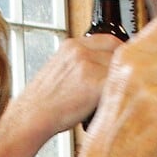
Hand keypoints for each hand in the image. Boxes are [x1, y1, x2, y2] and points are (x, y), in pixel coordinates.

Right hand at [0, 33, 120, 134]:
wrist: (32, 117)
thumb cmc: (43, 102)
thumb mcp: (59, 70)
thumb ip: (81, 63)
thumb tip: (104, 67)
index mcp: (71, 46)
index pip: (108, 39)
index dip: (119, 52)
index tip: (124, 62)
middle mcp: (79, 51)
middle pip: (118, 51)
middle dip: (122, 67)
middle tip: (123, 82)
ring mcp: (88, 65)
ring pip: (120, 68)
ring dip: (121, 82)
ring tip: (113, 96)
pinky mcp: (95, 82)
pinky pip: (119, 84)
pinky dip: (119, 93)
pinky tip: (111, 103)